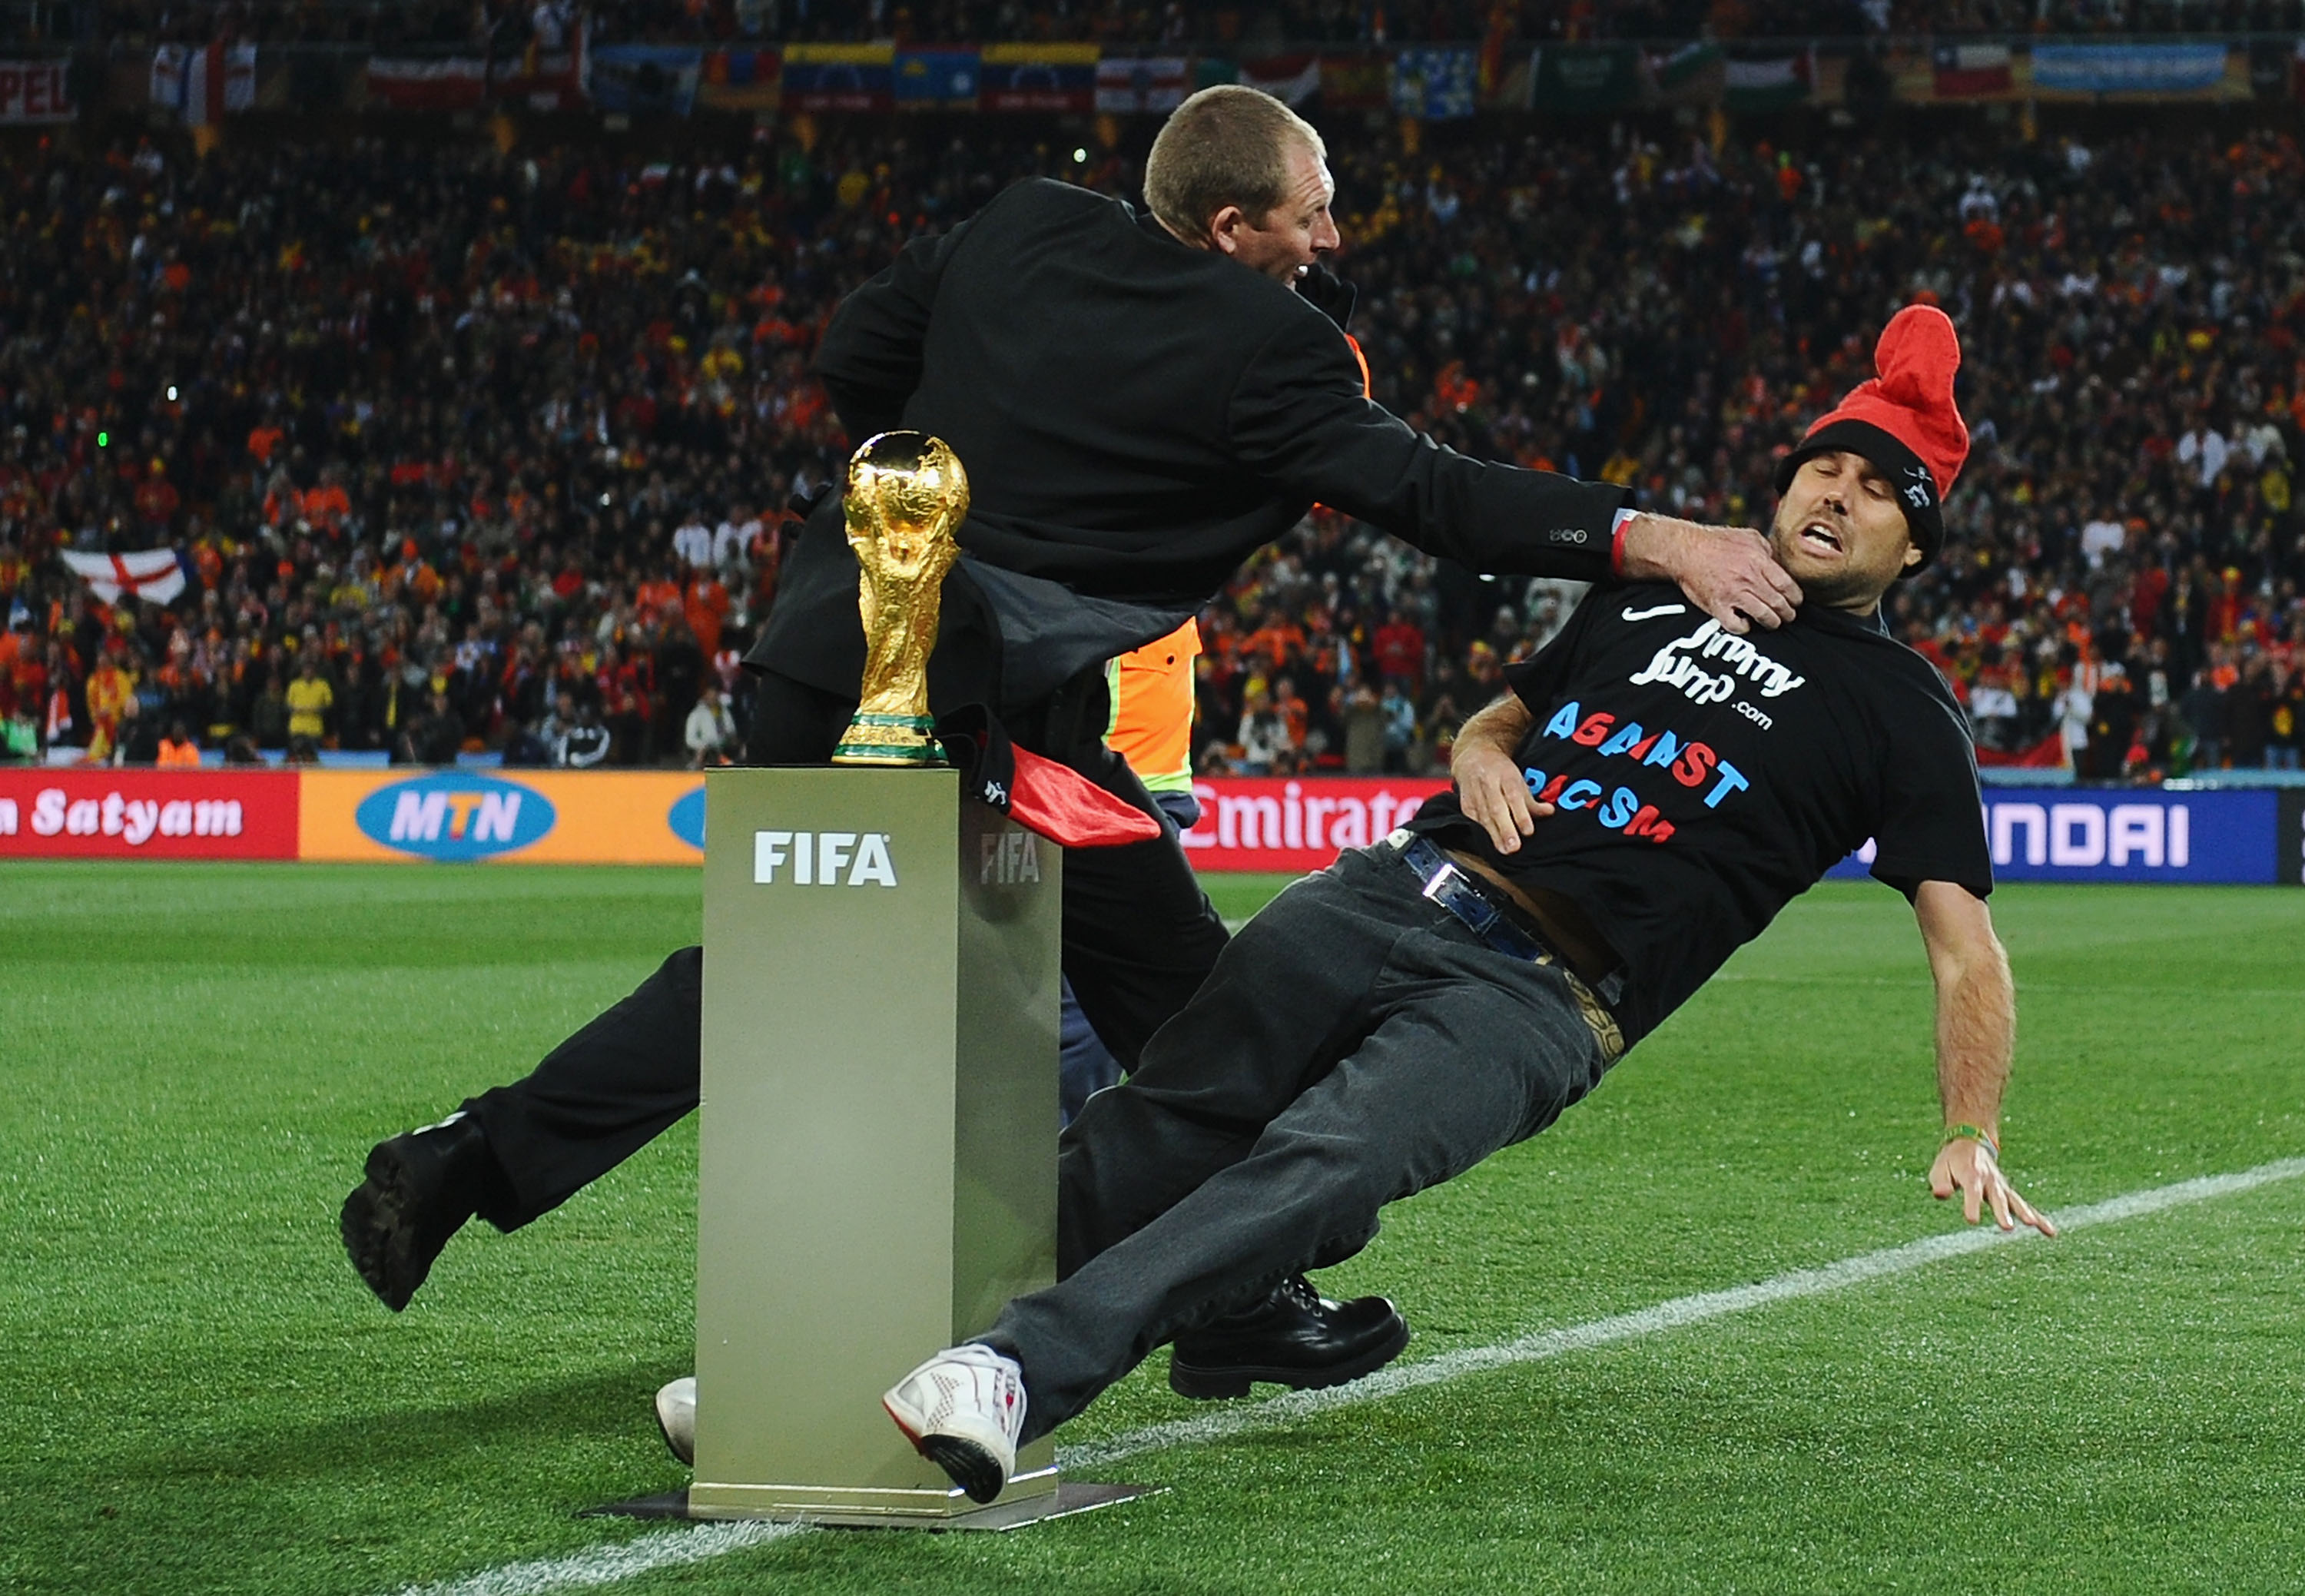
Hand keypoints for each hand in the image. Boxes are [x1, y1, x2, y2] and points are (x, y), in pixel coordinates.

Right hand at [1453, 740, 1552, 853]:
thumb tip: (1549, 812)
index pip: (1514, 797)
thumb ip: (1532, 800)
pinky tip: (1492, 843)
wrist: (1473, 757)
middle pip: (1497, 809)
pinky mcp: (1465, 804)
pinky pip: (1474, 820)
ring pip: (1484, 817)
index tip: (1528, 831)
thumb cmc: (1500, 771)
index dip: (1521, 815)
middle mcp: (1488, 784)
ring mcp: (1475, 794)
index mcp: (1505, 775)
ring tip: (1505, 850)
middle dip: (1505, 829)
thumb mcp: (1518, 780)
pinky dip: (1483, 832)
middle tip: (1514, 847)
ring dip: (1495, 836)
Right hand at [1620, 514, 1800, 633]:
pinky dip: (1745, 628)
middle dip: (1788, 613)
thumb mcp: (1748, 537)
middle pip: (1778, 603)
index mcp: (1758, 561)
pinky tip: (1745, 623)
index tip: (1796, 602)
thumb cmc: (1716, 542)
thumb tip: (1779, 564)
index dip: (1796, 597)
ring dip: (1772, 622)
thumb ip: (1767, 550)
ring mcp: (1732, 594)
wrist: (1685, 550)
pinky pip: (1736, 625)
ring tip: (1773, 622)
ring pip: (1764, 616)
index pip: (1787, 585)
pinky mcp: (1717, 606)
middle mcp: (1748, 578)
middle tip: (1788, 616)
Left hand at [1929, 1138, 2056, 1236]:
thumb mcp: (1939, 1168)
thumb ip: (1939, 1182)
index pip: (1972, 1191)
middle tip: (2008, 1227)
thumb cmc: (1951, 1161)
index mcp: (1971, 1175)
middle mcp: (1990, 1181)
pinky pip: (2025, 1206)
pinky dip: (2039, 1218)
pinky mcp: (2008, 1193)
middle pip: (1997, 1197)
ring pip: (2015, 1201)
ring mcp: (2002, 1186)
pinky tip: (2050, 1233)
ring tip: (2033, 1225)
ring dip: (2024, 1213)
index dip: (1972, 1205)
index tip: (1972, 1220)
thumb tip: (1941, 1194)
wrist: (1970, 1142)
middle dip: (2003, 1212)